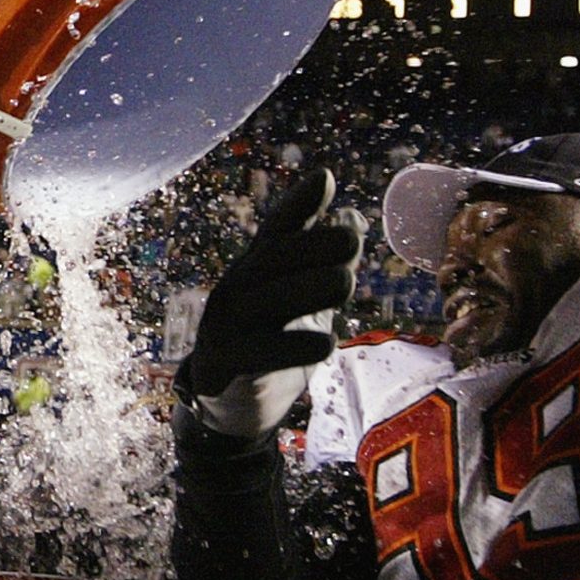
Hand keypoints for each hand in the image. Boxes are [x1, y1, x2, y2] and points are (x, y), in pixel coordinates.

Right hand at [182, 167, 362, 441]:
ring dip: (309, 288)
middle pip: (275, 259)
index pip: (277, 229)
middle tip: (353, 242)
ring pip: (267, 300)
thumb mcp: (299, 299)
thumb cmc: (270, 341)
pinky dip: (295, 346)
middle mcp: (238, 288)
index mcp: (258, 269)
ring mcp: (226, 324)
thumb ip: (323, 263)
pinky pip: (260, 351)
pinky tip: (326, 343)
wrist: (230, 402)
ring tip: (346, 282)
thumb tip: (355, 217)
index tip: (325, 178)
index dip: (299, 203)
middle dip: (314, 246)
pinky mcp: (224, 362)